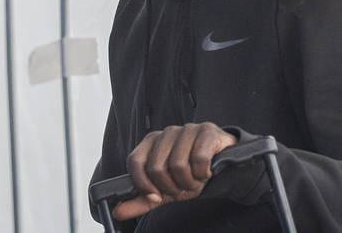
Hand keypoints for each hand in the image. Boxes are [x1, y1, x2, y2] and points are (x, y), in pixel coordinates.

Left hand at [113, 123, 237, 221]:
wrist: (224, 169)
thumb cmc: (191, 176)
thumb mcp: (165, 191)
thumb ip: (142, 201)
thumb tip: (118, 212)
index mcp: (152, 141)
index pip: (135, 162)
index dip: (144, 184)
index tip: (157, 196)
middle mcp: (167, 132)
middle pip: (157, 168)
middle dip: (172, 187)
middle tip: (183, 186)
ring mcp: (188, 129)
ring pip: (178, 165)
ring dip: (190, 182)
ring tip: (196, 179)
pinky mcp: (207, 130)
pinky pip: (199, 159)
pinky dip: (204, 173)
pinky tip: (207, 171)